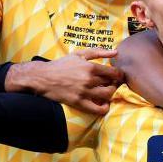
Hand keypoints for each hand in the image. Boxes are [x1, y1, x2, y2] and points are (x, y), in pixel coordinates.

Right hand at [5, 48, 123, 114]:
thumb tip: (115, 53)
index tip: (116, 76)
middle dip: (115, 84)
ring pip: (107, 96)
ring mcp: (84, 92)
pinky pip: (98, 109)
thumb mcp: (79, 54)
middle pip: (112, 85)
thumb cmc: (62, 65)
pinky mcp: (79, 103)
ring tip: (106, 91)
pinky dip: (104, 108)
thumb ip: (98, 52)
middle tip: (112, 84)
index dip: (119, 75)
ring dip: (110, 94)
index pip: (114, 73)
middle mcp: (89, 80)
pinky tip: (103, 104)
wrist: (43, 77)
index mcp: (90, 67)